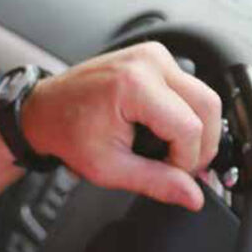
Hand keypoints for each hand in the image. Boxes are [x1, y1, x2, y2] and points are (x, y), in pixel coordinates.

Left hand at [21, 42, 221, 210]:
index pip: (189, 128)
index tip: (173, 176)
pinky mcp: (155, 57)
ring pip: (203, 96)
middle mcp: (148, 62)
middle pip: (207, 106)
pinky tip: (164, 131)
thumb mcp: (108, 167)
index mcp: (134, 85)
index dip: (187, 160)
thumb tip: (192, 196)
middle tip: (180, 168)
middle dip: (201, 145)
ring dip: (195, 129)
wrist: (44, 109)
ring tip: (169, 151)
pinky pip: (188, 88)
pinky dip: (185, 113)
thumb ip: (155, 182)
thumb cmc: (66, 132)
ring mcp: (153, 55)